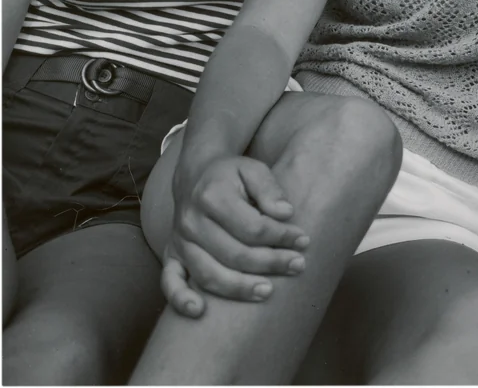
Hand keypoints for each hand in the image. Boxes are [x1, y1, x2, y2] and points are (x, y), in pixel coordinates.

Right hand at [163, 155, 309, 317]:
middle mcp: (191, 221)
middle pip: (234, 253)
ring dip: (240, 288)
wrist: (196, 175)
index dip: (281, 237)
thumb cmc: (232, 175)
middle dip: (270, 263)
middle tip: (298, 266)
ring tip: (268, 291)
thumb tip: (286, 213)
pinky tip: (200, 312)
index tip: (303, 240)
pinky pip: (170, 282)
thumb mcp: (254, 169)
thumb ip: (270, 188)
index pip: (252, 227)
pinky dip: (181, 300)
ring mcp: (179, 242)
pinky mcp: (171, 255)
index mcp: (212, 196)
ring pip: (208, 274)